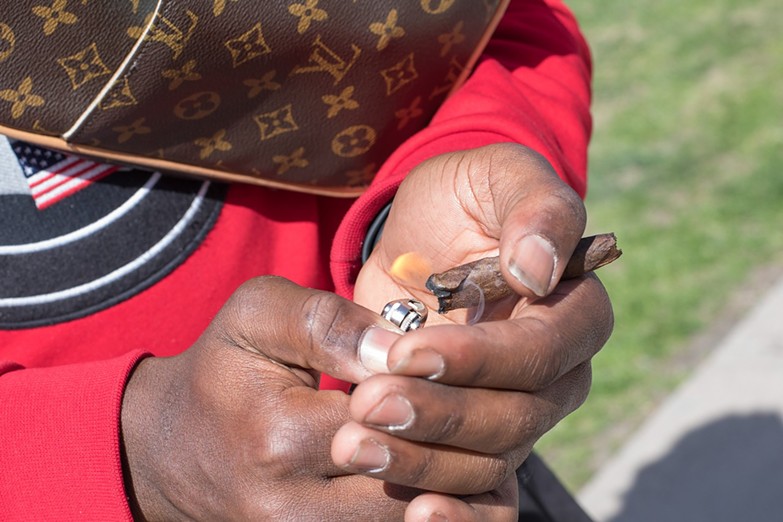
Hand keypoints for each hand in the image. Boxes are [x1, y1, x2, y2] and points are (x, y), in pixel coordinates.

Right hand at [120, 277, 517, 520]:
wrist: (168, 450)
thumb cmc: (221, 370)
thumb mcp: (257, 317)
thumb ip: (326, 323)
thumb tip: (401, 349)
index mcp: (280, 437)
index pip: (398, 418)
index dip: (443, 386)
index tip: (466, 357)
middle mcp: (296, 506)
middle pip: (422, 484)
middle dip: (471, 438)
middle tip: (500, 395)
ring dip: (468, 481)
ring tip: (490, 432)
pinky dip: (448, 513)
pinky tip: (464, 475)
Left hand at [340, 144, 613, 517]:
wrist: (421, 234)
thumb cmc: (464, 195)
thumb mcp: (499, 174)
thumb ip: (536, 207)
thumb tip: (540, 271)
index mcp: (572, 309)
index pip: (545, 351)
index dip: (484, 360)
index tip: (411, 353)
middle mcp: (554, 368)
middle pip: (518, 416)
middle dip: (443, 414)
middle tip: (368, 405)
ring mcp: (515, 407)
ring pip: (491, 457)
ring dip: (425, 457)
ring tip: (356, 443)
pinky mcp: (474, 433)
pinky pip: (482, 488)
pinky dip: (453, 509)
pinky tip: (413, 513)